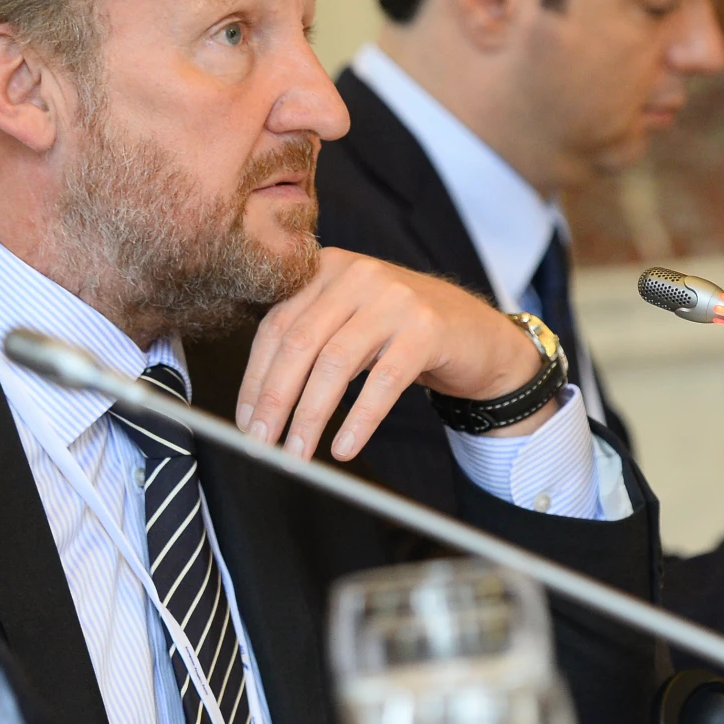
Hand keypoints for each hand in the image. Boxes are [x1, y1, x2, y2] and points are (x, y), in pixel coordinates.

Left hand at [232, 249, 548, 462]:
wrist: (477, 335)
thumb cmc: (401, 336)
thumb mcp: (348, 326)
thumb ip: (307, 344)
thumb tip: (258, 404)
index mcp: (326, 269)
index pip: (275, 326)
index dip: (255, 379)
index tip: (246, 423)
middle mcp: (356, 273)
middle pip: (299, 343)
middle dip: (275, 400)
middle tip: (262, 443)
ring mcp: (393, 298)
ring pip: (335, 363)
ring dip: (310, 416)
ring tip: (298, 454)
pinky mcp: (426, 328)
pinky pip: (383, 381)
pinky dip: (359, 420)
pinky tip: (344, 447)